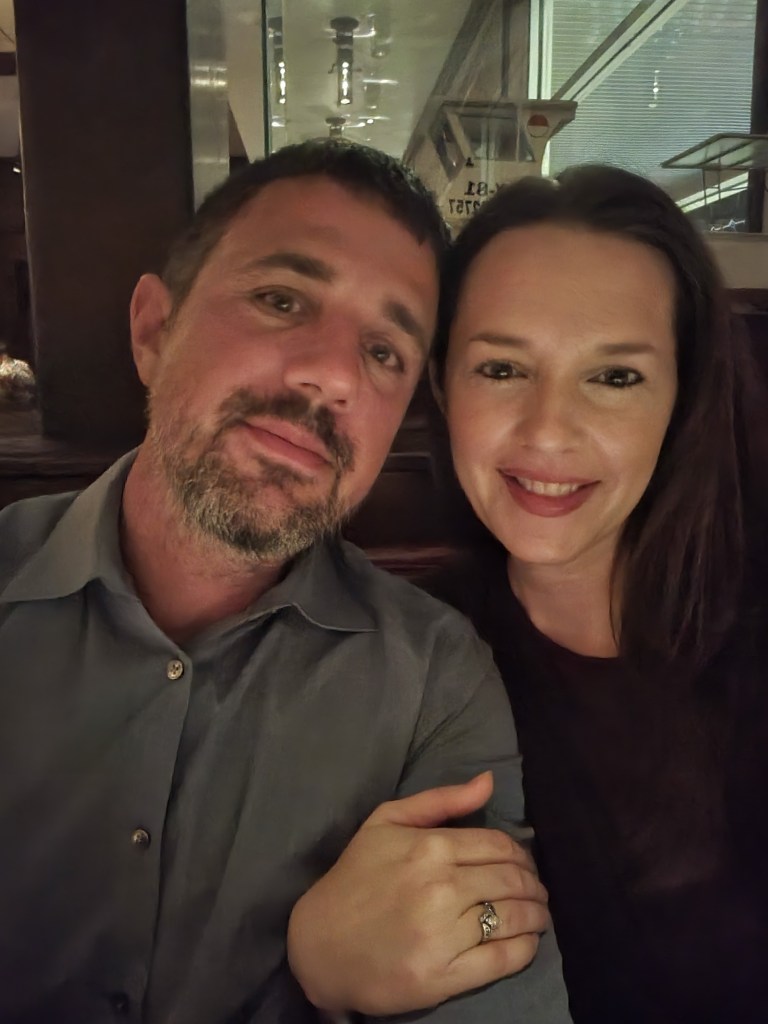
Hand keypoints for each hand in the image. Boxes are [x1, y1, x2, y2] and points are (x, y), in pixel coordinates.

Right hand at [287, 772, 549, 1015]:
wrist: (318, 944)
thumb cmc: (354, 878)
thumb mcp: (386, 822)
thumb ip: (441, 800)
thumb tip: (488, 782)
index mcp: (430, 847)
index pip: (499, 846)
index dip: (521, 855)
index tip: (524, 864)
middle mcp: (441, 888)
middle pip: (511, 881)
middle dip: (533, 885)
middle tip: (537, 891)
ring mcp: (443, 934)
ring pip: (513, 918)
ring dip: (536, 915)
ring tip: (539, 915)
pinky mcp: (443, 977)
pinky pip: (502, 960)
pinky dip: (525, 950)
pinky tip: (528, 943)